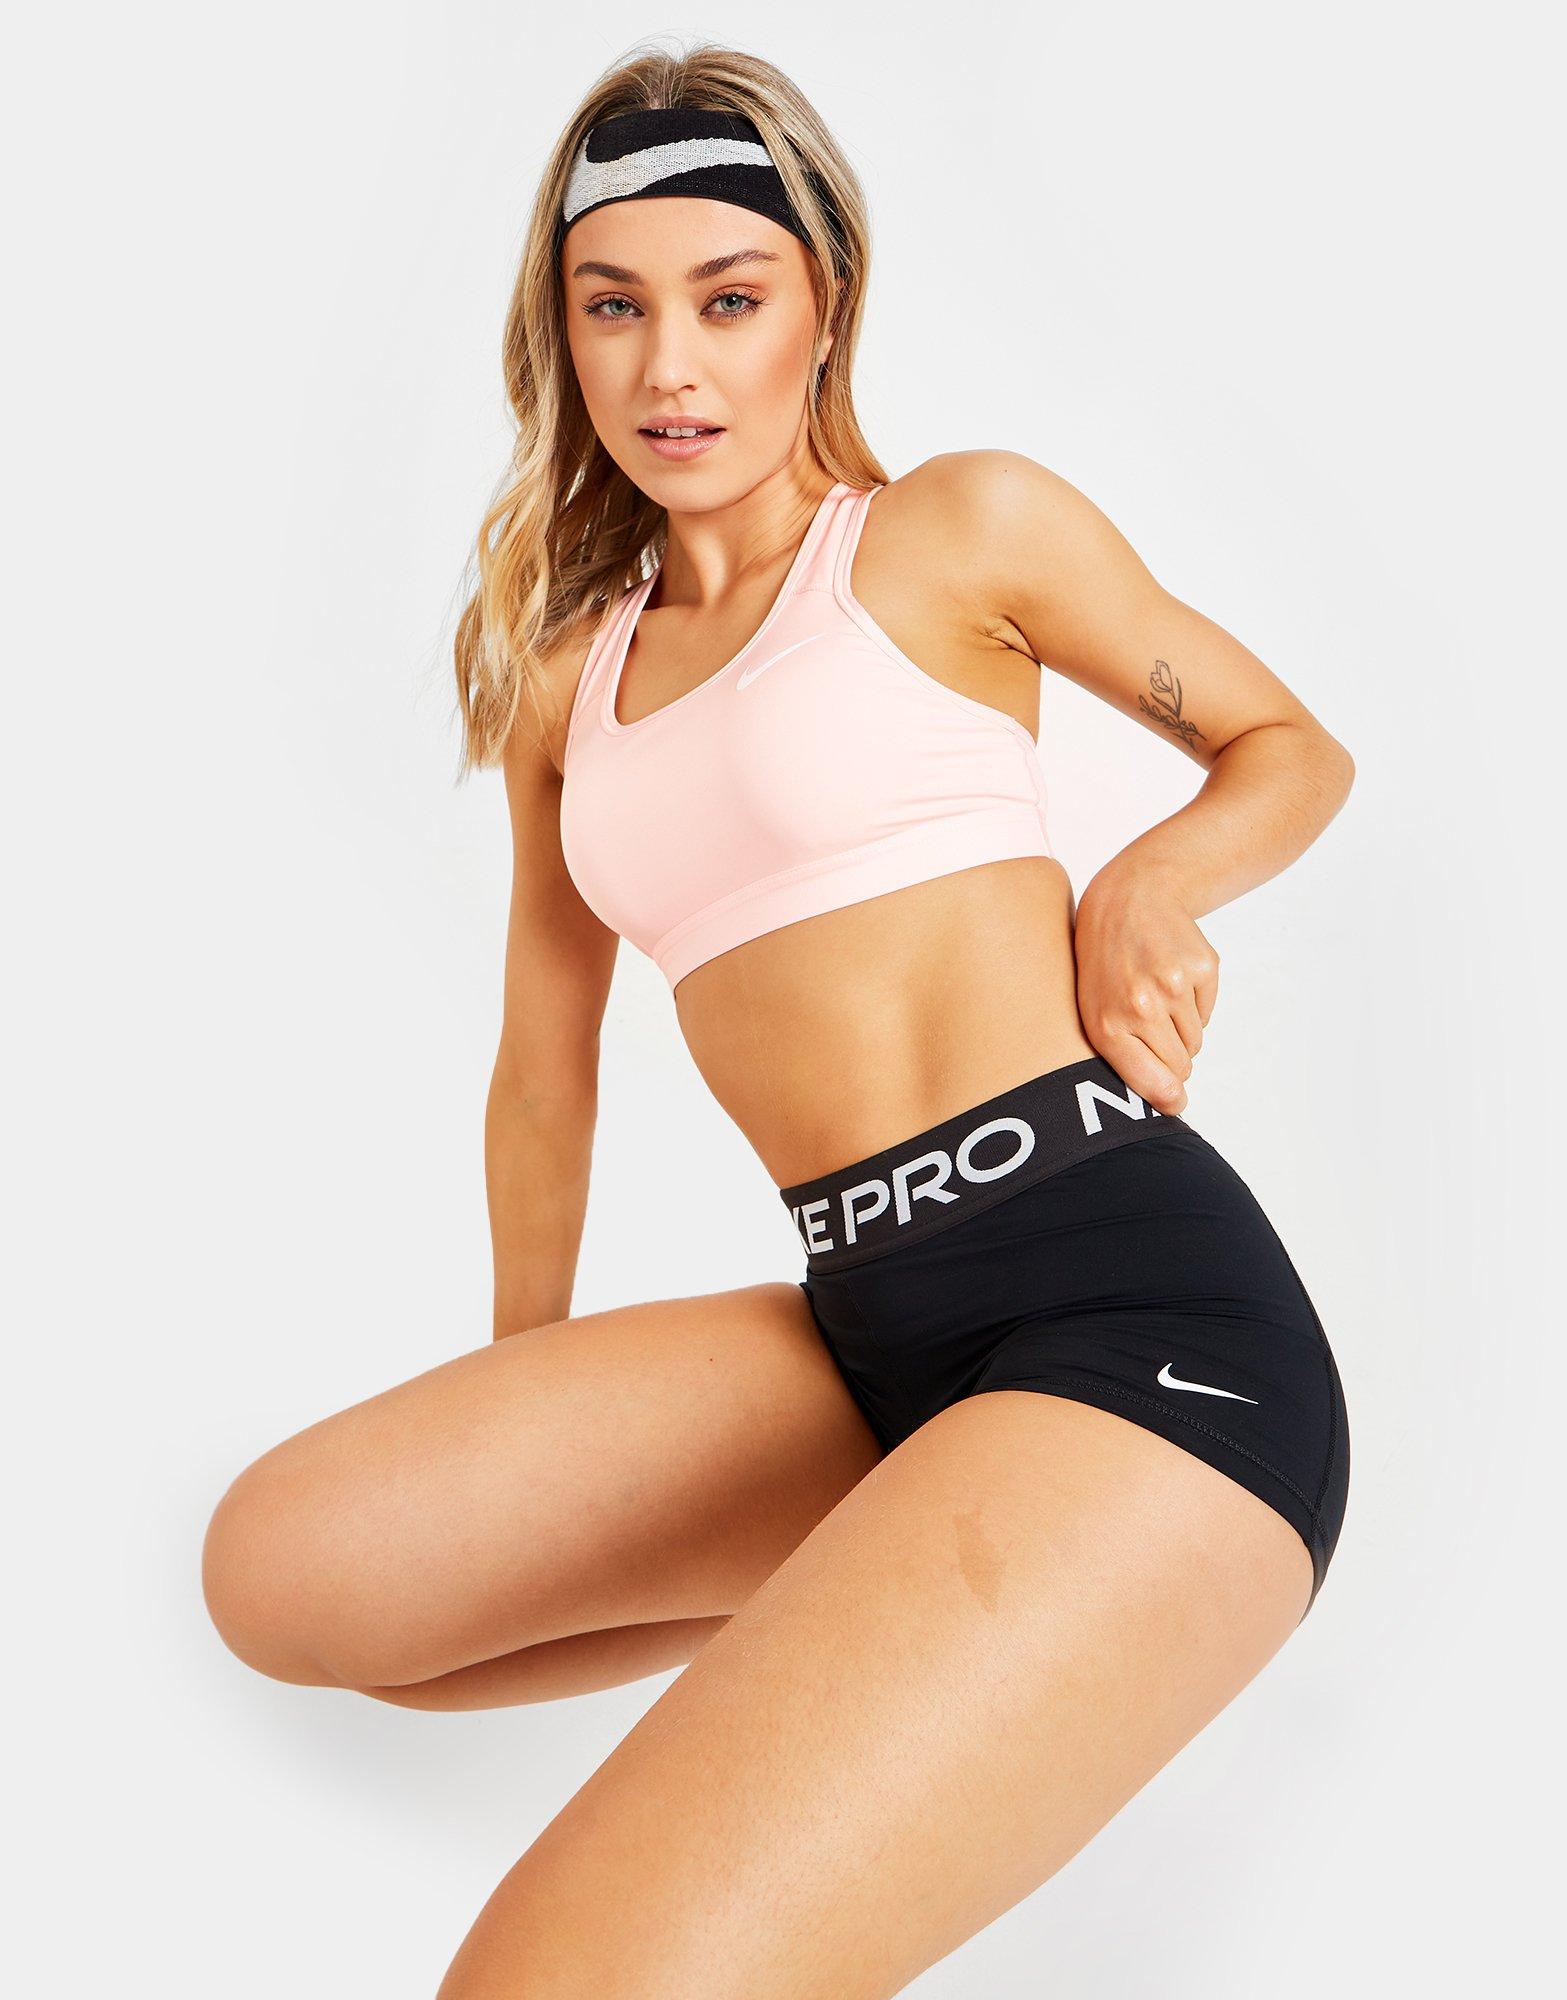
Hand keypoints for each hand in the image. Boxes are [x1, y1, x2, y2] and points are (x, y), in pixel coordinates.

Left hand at [1071, 868, 1218, 1115]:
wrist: (1128, 901)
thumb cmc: (1106, 967)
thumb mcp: (1094, 1013)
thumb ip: (1125, 1060)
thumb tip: (1172, 1102)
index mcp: (1108, 1025)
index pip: (1153, 1084)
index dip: (1170, 1099)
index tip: (1176, 1102)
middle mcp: (1141, 1007)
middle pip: (1180, 1067)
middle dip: (1172, 1059)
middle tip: (1154, 1030)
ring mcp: (1173, 985)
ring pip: (1195, 1042)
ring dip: (1182, 1031)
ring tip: (1158, 998)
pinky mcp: (1202, 968)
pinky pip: (1207, 1014)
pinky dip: (1195, 1006)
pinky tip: (1172, 980)